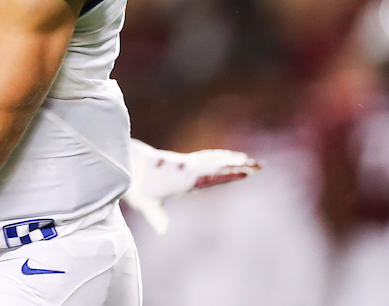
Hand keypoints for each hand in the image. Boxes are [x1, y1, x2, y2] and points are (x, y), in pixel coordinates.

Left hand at [123, 139, 261, 234]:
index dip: (228, 175)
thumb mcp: (147, 205)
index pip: (212, 178)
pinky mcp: (186, 162)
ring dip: (233, 160)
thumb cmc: (139, 188)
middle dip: (239, 166)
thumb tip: (162, 231)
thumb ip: (156, 217)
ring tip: (251, 160)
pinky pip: (207, 157)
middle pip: (218, 166)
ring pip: (214, 160)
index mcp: (186, 180)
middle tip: (260, 165)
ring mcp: (188, 164)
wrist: (128, 165)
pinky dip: (220, 156)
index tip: (245, 173)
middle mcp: (189, 170)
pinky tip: (230, 156)